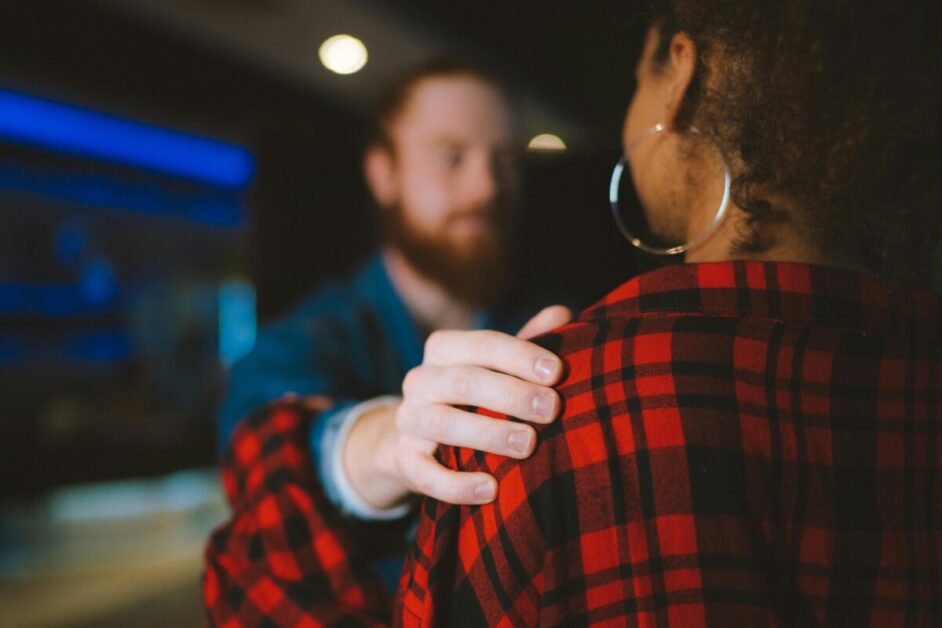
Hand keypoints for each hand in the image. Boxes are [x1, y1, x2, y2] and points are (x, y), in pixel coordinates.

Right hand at [344, 305, 571, 509]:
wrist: (419, 440)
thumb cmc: (474, 396)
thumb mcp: (496, 366)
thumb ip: (527, 343)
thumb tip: (562, 313)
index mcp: (443, 349)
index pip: (482, 344)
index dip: (519, 355)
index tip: (556, 371)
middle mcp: (420, 380)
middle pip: (464, 381)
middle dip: (511, 394)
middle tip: (552, 408)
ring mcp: (408, 421)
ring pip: (443, 424)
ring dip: (488, 434)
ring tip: (528, 444)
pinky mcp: (405, 461)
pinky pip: (425, 474)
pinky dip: (456, 484)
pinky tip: (490, 490)